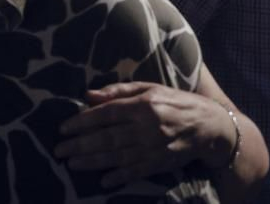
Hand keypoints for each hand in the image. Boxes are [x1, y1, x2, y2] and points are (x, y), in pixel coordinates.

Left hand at [55, 82, 235, 189]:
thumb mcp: (152, 88)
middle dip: (80, 144)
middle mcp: (147, 126)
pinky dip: (118, 176)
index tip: (64, 127)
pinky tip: (103, 181)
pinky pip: (135, 171)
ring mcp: (154, 146)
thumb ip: (120, 91)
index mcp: (144, 104)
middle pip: (107, 137)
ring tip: (72, 163)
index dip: (83, 121)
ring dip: (91, 161)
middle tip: (59, 150)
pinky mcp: (160, 162)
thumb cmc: (177, 102)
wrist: (210, 125)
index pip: (106, 113)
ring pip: (116, 156)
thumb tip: (89, 95)